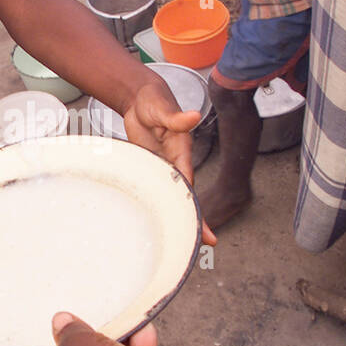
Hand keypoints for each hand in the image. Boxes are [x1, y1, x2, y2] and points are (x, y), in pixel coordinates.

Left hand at [121, 78, 217, 243]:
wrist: (140, 99)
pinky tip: (158, 219)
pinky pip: (153, 188)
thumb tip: (195, 115)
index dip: (195, 205)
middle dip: (195, 220)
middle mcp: (173, 163)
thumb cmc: (154, 101)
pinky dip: (158, 203)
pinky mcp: (148, 167)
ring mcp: (160, 167)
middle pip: (184, 196)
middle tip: (204, 246)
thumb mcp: (162, 107)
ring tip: (182, 241)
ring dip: (176, 215)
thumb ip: (176, 117)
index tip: (205, 225)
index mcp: (181, 153)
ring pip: (169, 195)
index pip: (188, 183)